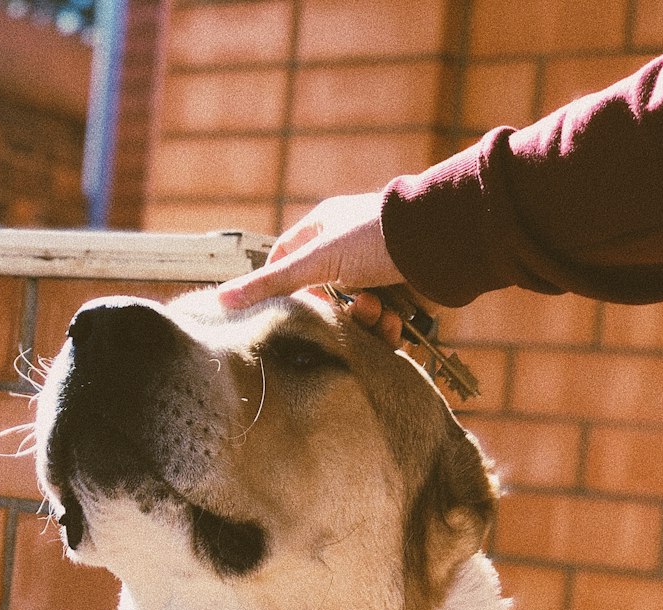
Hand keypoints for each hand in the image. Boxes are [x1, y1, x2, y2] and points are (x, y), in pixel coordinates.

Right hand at [217, 193, 408, 343]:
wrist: (440, 244)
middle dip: (333, 311)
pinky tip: (397, 319)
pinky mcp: (400, 296)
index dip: (281, 286)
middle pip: (321, 297)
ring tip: (378, 309)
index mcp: (324, 229)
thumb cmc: (376, 237)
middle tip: (342, 311)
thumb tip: (222, 299)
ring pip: (354, 315)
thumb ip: (271, 283)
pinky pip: (383, 324)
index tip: (283, 309)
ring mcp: (376, 274)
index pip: (285, 259)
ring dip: (364, 321)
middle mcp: (348, 250)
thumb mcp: (316, 260)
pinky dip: (388, 328)